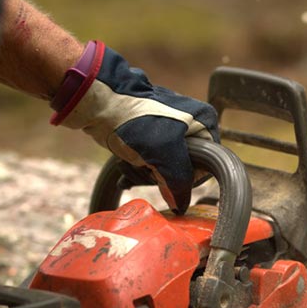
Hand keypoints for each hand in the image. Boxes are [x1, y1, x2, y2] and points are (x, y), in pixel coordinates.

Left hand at [50, 41, 219, 213]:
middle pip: (184, 168)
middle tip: (146, 168)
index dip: (188, 178)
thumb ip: (180, 183)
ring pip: (164, 167)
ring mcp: (168, 129)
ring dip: (145, 173)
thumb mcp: (165, 154)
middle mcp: (191, 124)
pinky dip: (136, 167)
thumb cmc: (134, 120)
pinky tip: (125, 164)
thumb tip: (180, 205)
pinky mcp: (148, 134)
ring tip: (131, 163)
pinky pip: (149, 161)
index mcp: (204, 122)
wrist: (99, 102)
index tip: (168, 179)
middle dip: (161, 175)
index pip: (207, 165)